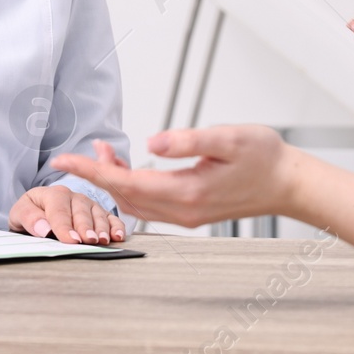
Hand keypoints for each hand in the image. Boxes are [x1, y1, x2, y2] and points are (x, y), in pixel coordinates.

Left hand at [10, 180, 125, 244]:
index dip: (65, 226)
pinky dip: (115, 226)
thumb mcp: (19, 214)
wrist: (37, 211)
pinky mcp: (98, 213)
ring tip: (103, 240)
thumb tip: (43, 228)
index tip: (70, 240)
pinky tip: (118, 236)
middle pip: (81, 212)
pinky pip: (109, 218)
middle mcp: (73, 196)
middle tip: (89, 240)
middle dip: (85, 227)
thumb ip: (28, 218)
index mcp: (53, 194)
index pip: (59, 210)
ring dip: (101, 228)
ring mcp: (87, 204)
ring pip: (97, 214)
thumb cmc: (30, 213)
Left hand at [51, 129, 298, 228]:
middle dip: (96, 175)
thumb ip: (189, 140)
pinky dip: (131, 188)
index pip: (127, 183)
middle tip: (75, 153)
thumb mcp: (229, 138)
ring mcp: (186, 215)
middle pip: (125, 196)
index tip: (64, 160)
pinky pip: (150, 204)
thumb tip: (152, 144)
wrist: (288, 183)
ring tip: (102, 153)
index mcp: (187, 192)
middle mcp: (183, 210)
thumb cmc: (264, 157)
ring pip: (135, 203)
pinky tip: (130, 168)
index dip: (92, 170)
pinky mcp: (191, 211)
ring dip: (114, 181)